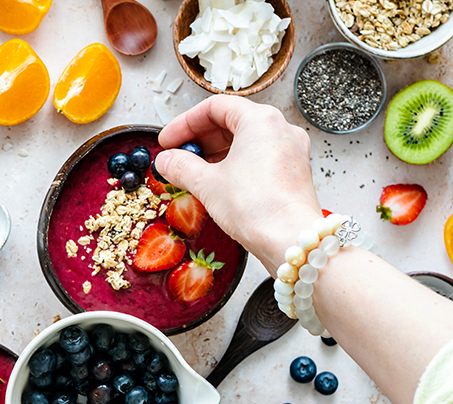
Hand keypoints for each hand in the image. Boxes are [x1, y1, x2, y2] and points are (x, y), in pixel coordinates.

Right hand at [154, 95, 322, 274]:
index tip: (168, 140)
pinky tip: (216, 184)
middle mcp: (280, 129)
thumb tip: (166, 161)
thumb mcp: (207, 183)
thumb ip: (180, 166)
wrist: (291, 240)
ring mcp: (290, 152)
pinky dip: (234, 165)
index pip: (214, 107)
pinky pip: (258, 159)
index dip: (184, 123)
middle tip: (176, 156)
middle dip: (199, 139)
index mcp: (261, 120)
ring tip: (192, 173)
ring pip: (245, 141)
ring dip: (214, 154)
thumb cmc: (257, 207)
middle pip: (231, 121)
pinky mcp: (292, 173)